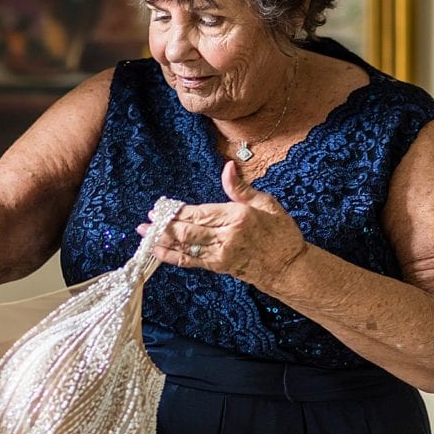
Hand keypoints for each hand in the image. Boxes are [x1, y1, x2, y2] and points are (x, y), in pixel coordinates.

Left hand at [137, 161, 307, 289]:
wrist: (289, 267)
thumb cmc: (281, 233)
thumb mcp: (267, 203)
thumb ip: (241, 188)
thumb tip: (228, 166)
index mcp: (237, 217)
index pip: (200, 212)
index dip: (178, 210)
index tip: (162, 205)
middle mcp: (226, 237)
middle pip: (187, 230)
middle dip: (164, 224)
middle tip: (148, 219)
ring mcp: (220, 254)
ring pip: (184, 246)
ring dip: (162, 239)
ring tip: (144, 232)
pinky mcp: (217, 266)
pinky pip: (189, 261)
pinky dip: (170, 256)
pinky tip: (156, 250)